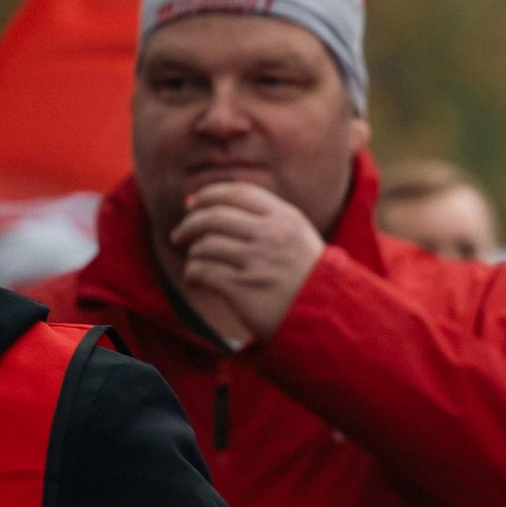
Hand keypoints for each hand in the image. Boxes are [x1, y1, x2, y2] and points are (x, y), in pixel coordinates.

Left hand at [171, 182, 325, 340]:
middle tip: (179, 235)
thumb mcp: (296, 235)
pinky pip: (201, 271)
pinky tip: (196, 279)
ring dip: (193, 253)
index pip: (238, 193)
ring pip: (204, 245)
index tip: (194, 204)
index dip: (209, 195)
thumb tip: (210, 204)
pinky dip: (192, 273)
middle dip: (189, 224)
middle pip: (214, 216)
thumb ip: (264, 217)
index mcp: (285, 218)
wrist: (325, 313)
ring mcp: (257, 261)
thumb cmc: (305, 274)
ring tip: (197, 262)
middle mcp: (271, 235)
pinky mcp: (242, 288)